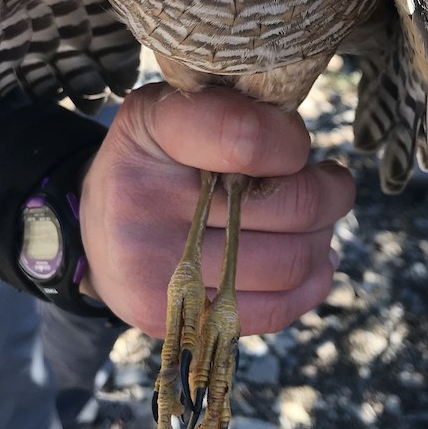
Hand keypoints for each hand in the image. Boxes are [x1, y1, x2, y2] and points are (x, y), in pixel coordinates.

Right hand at [78, 82, 354, 337]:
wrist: (98, 229)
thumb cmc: (162, 158)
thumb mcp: (182, 108)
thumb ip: (242, 115)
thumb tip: (320, 172)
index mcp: (150, 131)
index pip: (245, 138)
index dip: (292, 143)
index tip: (295, 146)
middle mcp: (142, 203)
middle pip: (289, 208)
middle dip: (328, 195)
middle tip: (329, 186)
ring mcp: (154, 270)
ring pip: (291, 263)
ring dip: (321, 241)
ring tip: (315, 225)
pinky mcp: (169, 319)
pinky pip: (274, 312)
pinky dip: (308, 285)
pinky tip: (307, 262)